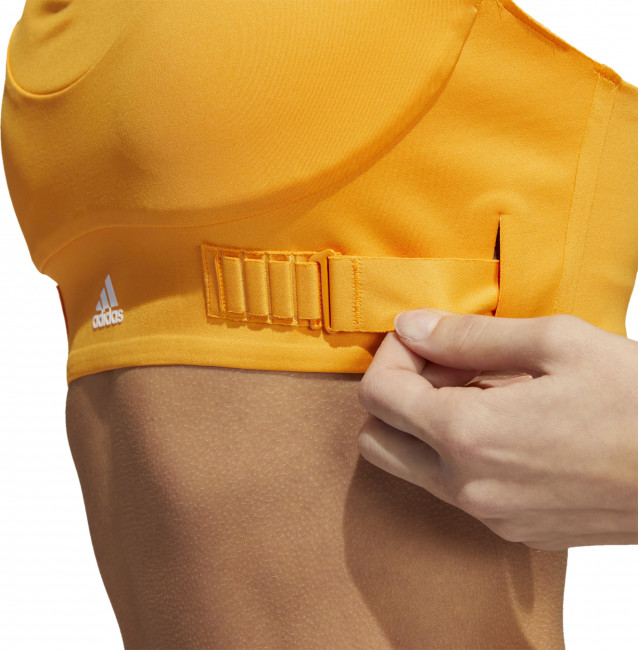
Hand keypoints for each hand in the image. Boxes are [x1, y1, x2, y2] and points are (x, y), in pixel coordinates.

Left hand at [356, 309, 637, 550]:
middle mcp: (468, 485)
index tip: (423, 337)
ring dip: (424, 424)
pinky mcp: (514, 528)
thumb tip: (411, 327)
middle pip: (377, 440)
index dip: (391, 355)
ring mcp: (490, 514)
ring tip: (479, 388)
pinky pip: (454, 489)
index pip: (378, 394)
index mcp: (469, 435)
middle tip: (442, 364)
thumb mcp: (555, 344)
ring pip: (412, 467)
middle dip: (395, 394)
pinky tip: (504, 422)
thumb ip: (468, 337)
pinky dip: (458, 452)